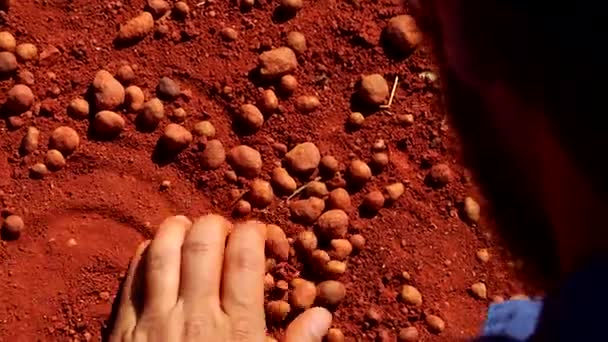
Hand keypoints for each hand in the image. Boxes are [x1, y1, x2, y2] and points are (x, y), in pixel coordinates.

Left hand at [109, 215, 331, 341]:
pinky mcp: (122, 332)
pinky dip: (145, 255)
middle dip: (218, 224)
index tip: (260, 235)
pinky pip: (131, 277)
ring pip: (162, 251)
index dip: (254, 232)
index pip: (244, 257)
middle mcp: (194, 317)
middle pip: (203, 243)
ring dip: (177, 229)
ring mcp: (153, 322)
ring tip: (189, 225)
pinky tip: (156, 251)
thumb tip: (323, 315)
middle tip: (226, 231)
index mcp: (235, 329)